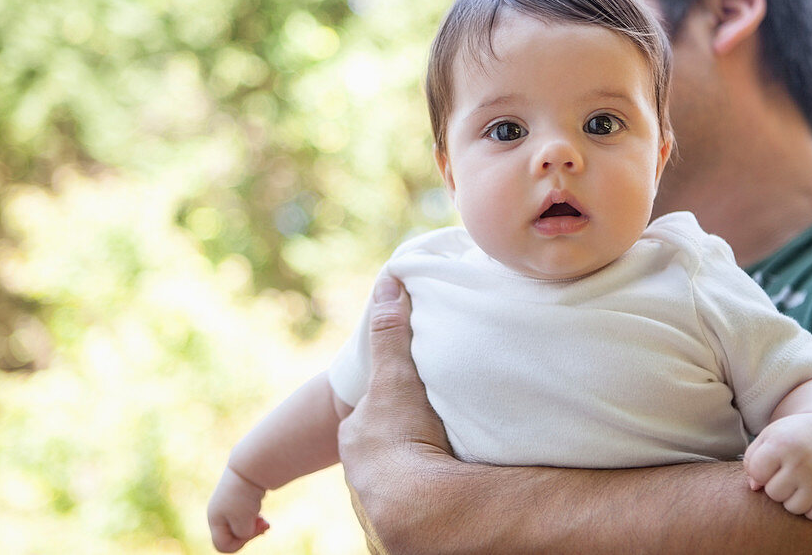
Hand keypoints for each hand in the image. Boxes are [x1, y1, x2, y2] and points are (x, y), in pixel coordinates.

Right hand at [206, 466, 270, 551]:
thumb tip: (248, 529)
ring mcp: (228, 503)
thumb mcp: (243, 523)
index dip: (239, 544)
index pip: (222, 545)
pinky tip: (261, 511)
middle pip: (232, 536)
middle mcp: (218, 511)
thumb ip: (243, 534)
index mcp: (214, 519)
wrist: (251, 465)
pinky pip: (246, 515)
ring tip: (264, 520)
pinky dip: (254, 515)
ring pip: (240, 525)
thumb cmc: (245, 495)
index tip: (253, 529)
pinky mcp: (239, 496)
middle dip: (249, 534)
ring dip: (253, 525)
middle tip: (265, 524)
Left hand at [337, 274, 452, 547]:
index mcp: (358, 442)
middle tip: (435, 434)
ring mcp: (380, 507)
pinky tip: (453, 492)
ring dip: (420, 472)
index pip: (372, 420)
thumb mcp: (397, 377)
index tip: (413, 405)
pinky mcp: (403, 530)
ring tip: (450, 462)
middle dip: (404, 443)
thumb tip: (388, 281)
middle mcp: (362, 476)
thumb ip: (391, 332)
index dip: (391, 410)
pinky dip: (432, 499)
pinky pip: (418, 508)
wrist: (418, 507)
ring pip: (400, 481)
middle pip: (383, 451)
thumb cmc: (403, 437)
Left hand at [743, 412, 811, 521]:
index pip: (757, 474)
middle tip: (790, 471)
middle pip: (774, 494)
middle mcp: (802, 461)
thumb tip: (754, 488)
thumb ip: (752, 460)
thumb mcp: (769, 437)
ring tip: (802, 480)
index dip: (761, 471)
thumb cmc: (793, 437)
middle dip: (778, 485)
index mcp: (782, 444)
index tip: (772, 462)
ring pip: (793, 508)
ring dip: (794, 499)